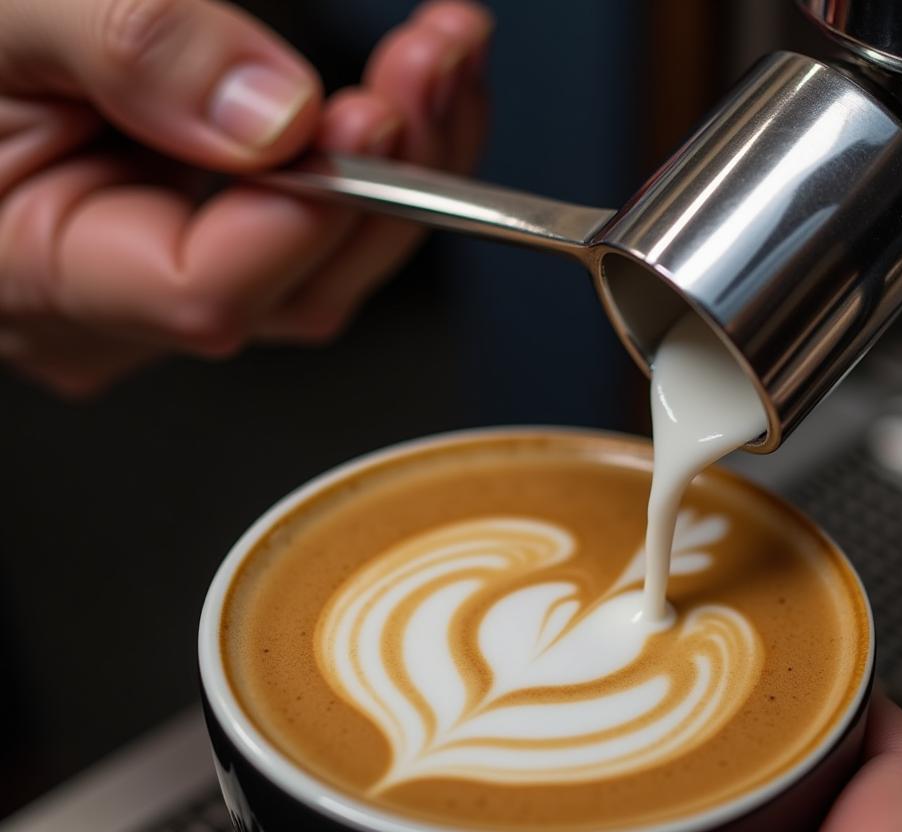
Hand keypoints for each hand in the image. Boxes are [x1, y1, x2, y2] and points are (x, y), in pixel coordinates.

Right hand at [0, 0, 490, 396]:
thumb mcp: (8, 14)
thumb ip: (127, 50)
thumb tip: (275, 118)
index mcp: (40, 276)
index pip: (206, 293)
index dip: (303, 212)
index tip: (366, 114)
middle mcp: (122, 315)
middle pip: (298, 291)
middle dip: (387, 176)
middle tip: (431, 62)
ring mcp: (174, 294)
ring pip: (328, 270)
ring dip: (405, 167)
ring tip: (441, 58)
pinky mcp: (212, 254)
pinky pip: (317, 238)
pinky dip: (375, 166)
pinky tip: (410, 95)